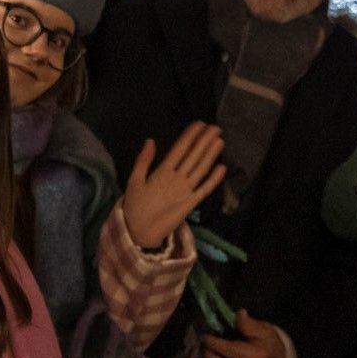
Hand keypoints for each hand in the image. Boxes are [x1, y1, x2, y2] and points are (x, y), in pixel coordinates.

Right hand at [121, 122, 225, 248]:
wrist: (140, 232)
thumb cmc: (135, 206)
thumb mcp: (134, 180)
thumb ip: (143, 160)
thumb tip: (150, 140)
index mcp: (161, 172)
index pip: (179, 149)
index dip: (191, 136)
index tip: (200, 124)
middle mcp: (176, 180)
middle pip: (193, 156)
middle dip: (205, 141)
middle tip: (216, 127)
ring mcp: (185, 192)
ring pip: (201, 169)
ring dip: (211, 154)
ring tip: (220, 140)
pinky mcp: (191, 204)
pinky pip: (204, 190)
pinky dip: (214, 179)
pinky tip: (222, 167)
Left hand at [201, 308, 289, 357]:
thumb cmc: (271, 345)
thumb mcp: (264, 330)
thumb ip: (249, 324)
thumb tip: (238, 314)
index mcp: (257, 355)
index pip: (230, 350)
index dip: (214, 343)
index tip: (206, 336)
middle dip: (209, 357)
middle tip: (205, 347)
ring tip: (210, 355)